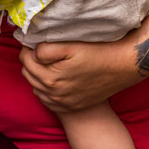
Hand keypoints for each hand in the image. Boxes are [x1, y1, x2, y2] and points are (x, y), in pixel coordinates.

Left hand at [19, 38, 140, 112]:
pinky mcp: (71, 106)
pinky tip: (54, 77)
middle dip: (30, 61)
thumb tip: (32, 52)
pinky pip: (47, 99)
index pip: (24, 60)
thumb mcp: (68, 46)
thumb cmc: (97, 53)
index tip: (34, 41)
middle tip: (40, 51)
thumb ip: (45, 49)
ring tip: (47, 62)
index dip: (27, 48)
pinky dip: (45, 88)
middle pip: (28, 74)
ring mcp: (63, 103)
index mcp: (51, 78)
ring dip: (36, 74)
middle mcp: (55, 95)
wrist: (123, 67)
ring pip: (36, 87)